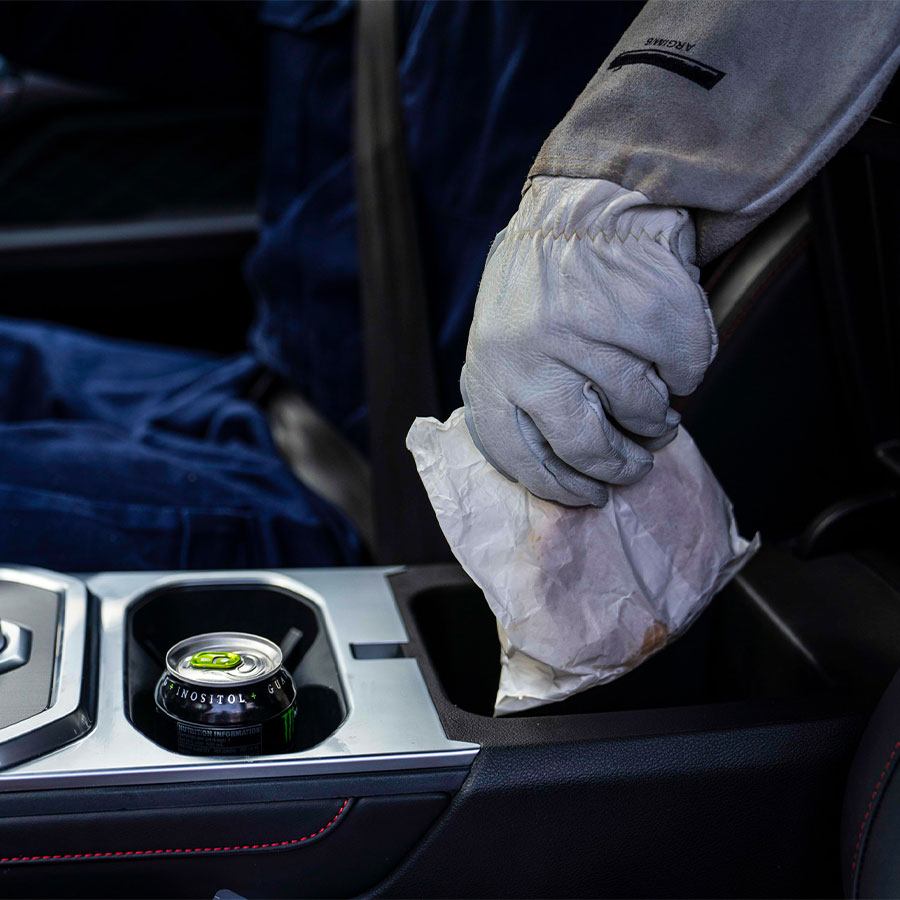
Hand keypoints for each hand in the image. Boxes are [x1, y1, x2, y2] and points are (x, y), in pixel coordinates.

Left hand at [461, 176, 716, 506]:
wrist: (583, 202)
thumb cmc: (545, 287)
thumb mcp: (504, 345)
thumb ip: (521, 404)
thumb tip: (571, 478)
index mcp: (490, 370)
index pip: (524, 458)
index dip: (565, 487)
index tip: (594, 495)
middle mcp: (531, 355)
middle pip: (588, 448)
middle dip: (623, 466)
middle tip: (639, 462)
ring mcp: (588, 331)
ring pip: (645, 412)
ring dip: (658, 416)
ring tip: (654, 399)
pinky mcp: (643, 309)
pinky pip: (685, 373)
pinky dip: (687, 369)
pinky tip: (669, 349)